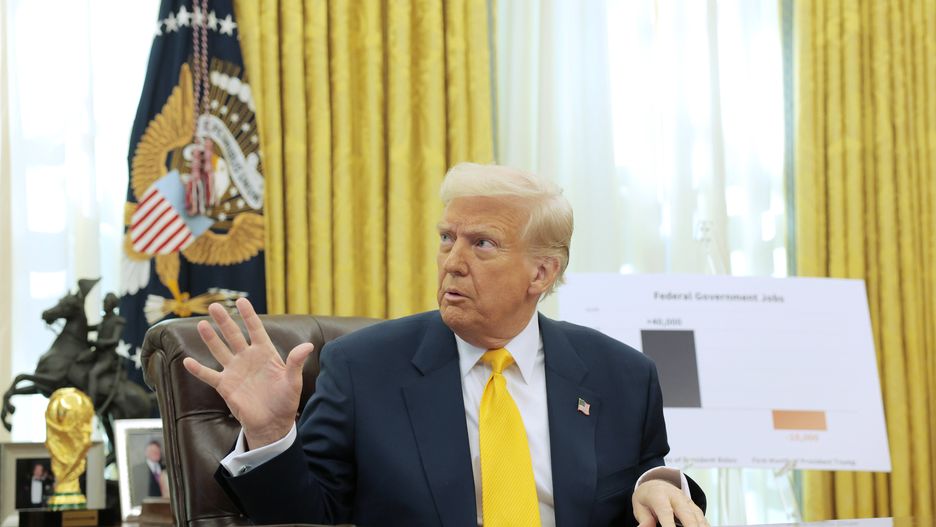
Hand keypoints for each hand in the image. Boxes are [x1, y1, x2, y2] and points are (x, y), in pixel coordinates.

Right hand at [182, 298, 314, 448]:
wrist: (273, 423)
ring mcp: (235, 371)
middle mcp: (248, 358)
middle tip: (214, 306)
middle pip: (233, 335)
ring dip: (210, 338)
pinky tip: (187, 361)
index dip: (248, 315)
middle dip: (224, 321)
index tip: (241, 301)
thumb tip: (308, 346)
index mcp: (265, 353)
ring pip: (219, 350)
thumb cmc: (285, 401)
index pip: (255, 329)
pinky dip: (198, 370)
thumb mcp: (293, 381)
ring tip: (201, 324)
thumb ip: (296, 362)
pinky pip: (209, 376)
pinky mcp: (225, 386)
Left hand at [633, 479, 707, 526]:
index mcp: (659, 495)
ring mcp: (688, 502)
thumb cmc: (647, 498)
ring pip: (698, 517)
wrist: (657, 484)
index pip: (665, 511)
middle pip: (687, 514)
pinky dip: (704, 526)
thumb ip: (644, 519)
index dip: (669, 525)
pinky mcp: (695, 509)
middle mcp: (676, 497)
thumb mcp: (639, 506)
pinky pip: (703, 519)